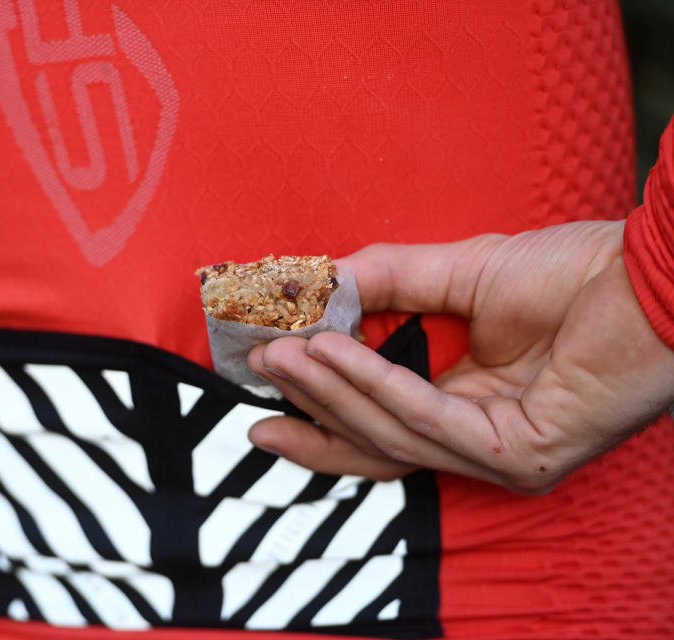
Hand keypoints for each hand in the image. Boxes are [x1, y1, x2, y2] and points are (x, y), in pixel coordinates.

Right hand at [248, 220, 673, 493]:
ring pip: (393, 435)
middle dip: (310, 410)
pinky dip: (375, 385)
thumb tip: (316, 285)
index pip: (379, 427)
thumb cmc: (573, 272)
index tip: (263, 376)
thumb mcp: (457, 274)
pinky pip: (430, 421)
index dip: (318, 409)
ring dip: (330, 391)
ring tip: (281, 353)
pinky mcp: (522, 457)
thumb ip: (387, 284)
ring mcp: (503, 460)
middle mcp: (483, 446)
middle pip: (375, 445)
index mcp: (470, 410)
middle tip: (255, 370)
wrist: (652, 269)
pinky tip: (331, 353)